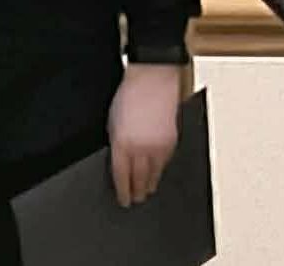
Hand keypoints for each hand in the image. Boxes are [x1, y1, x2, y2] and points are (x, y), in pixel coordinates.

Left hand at [108, 63, 184, 206]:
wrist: (152, 82)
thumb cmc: (128, 96)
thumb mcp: (111, 121)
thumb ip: (115, 142)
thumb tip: (118, 158)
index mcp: (123, 144)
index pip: (122, 176)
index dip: (123, 191)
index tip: (123, 199)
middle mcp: (142, 149)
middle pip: (140, 179)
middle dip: (137, 191)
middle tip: (135, 199)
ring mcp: (158, 147)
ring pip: (154, 174)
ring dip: (149, 184)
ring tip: (146, 192)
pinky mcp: (171, 144)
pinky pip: (164, 163)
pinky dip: (159, 170)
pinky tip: (156, 173)